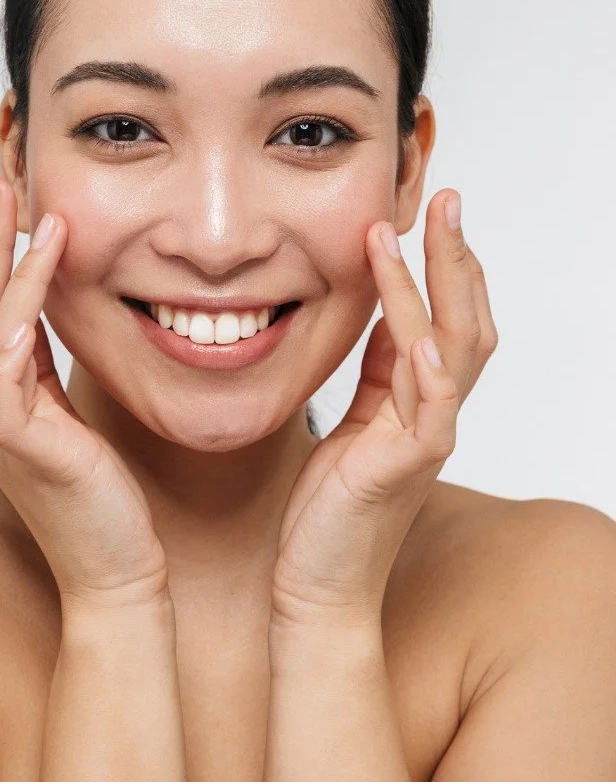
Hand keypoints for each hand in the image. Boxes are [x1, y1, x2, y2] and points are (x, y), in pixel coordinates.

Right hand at [0, 177, 168, 607]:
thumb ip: (50, 380)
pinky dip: (16, 319)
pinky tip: (32, 276)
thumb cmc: (106, 504)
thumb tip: (47, 329)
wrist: (117, 575)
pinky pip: (7, 372)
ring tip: (6, 207)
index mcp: (1, 406)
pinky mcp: (23, 448)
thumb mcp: (74, 426)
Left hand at [270, 189, 498, 630]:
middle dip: (457, 259)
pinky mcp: (399, 471)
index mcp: (418, 403)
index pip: (446, 319)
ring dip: (439, 292)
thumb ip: (378, 375)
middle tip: (447, 198)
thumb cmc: (328, 508)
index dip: (442, 265)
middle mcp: (431, 416)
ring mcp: (422, 443)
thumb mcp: (355, 424)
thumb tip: (389, 318)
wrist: (316, 583)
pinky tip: (424, 338)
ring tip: (425, 236)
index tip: (424, 211)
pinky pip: (429, 416)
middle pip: (465, 323)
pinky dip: (430, 375)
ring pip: (451, 354)